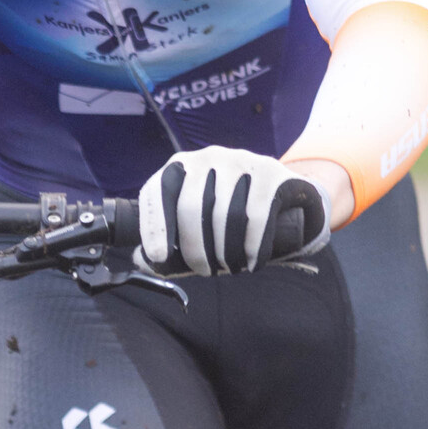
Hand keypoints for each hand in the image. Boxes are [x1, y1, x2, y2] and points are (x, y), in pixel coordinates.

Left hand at [135, 147, 332, 277]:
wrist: (284, 194)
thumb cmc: (228, 213)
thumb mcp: (197, 223)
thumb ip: (170, 243)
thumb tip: (142, 260)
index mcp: (181, 165)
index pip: (158, 191)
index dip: (154, 225)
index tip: (159, 257)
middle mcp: (209, 156)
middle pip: (192, 208)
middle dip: (196, 250)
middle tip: (206, 272)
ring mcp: (241, 160)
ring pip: (226, 217)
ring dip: (227, 253)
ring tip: (230, 267)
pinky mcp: (271, 172)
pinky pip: (257, 218)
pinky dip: (253, 249)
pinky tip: (253, 263)